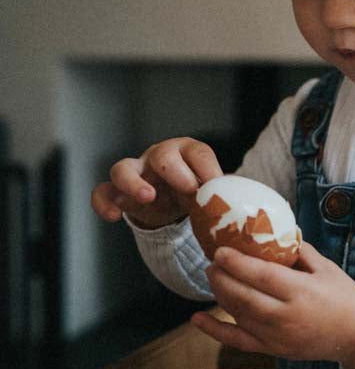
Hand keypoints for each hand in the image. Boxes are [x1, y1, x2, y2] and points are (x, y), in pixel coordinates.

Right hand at [91, 137, 222, 228]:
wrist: (173, 205)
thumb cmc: (195, 191)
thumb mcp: (211, 192)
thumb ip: (222, 194)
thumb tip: (238, 203)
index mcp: (188, 153)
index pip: (198, 152)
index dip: (206, 167)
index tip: (213, 184)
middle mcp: (159, 157)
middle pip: (162, 154)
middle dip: (175, 170)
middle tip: (189, 189)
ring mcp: (135, 173)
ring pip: (123, 167)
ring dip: (133, 182)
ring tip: (147, 197)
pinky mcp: (117, 192)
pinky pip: (102, 191)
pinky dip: (104, 203)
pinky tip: (113, 216)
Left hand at [191, 242, 354, 368]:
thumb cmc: (342, 296)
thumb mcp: (325, 268)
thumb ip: (300, 251)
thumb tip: (277, 232)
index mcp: (301, 291)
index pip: (261, 275)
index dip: (237, 263)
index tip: (220, 250)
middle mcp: (285, 315)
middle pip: (243, 295)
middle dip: (222, 277)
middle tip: (212, 262)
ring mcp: (276, 335)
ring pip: (238, 314)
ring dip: (220, 294)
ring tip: (212, 276)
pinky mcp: (272, 348)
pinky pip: (237, 340)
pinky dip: (214, 330)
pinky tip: (197, 318)